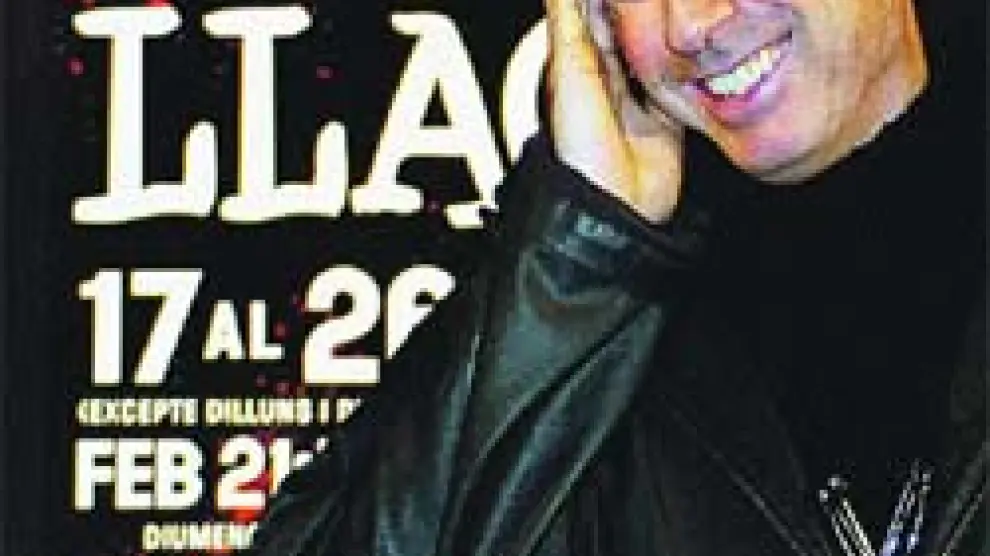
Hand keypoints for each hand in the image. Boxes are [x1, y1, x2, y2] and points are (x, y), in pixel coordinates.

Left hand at [545, 0, 682, 223]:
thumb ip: (568, 23)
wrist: (614, 202)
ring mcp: (641, 95)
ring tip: (687, 4)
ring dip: (672, 30)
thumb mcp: (568, 72)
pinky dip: (692, 64)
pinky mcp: (669, 114)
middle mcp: (610, 78)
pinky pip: (685, 80)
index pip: (595, 13)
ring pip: (660, 49)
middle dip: (646, 5)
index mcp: (579, 65)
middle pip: (633, 27)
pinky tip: (702, 44)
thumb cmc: (579, 148)